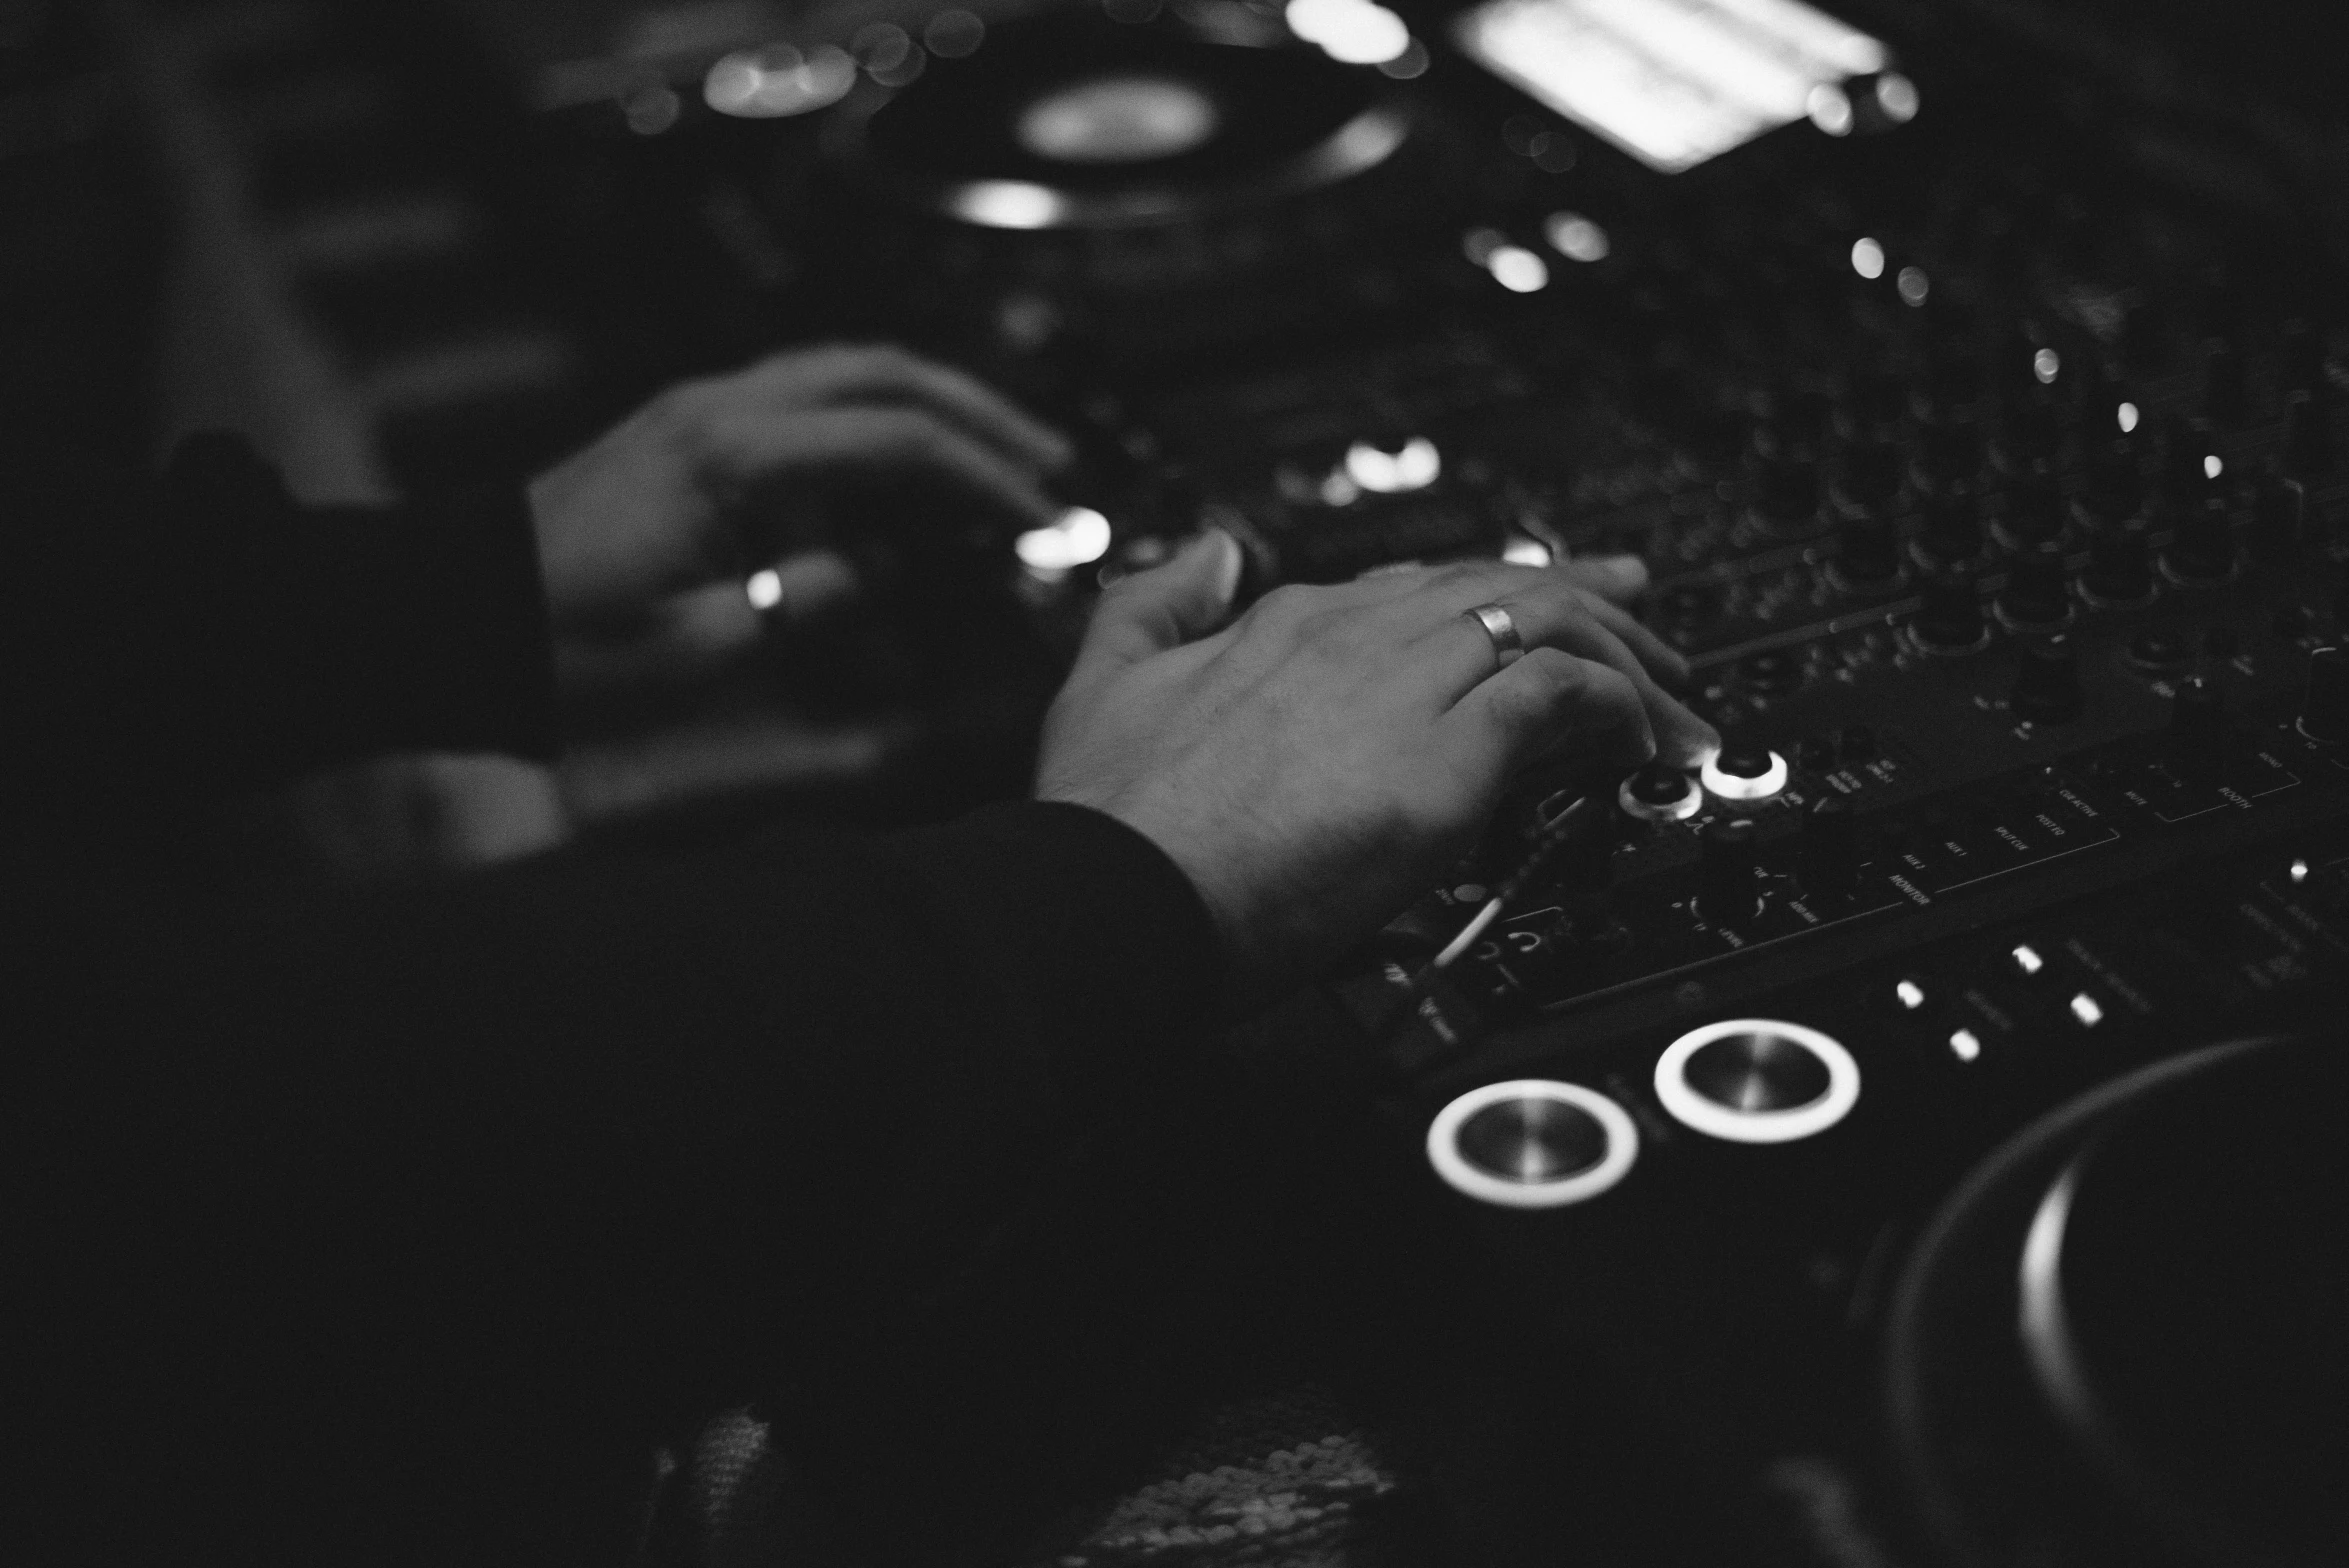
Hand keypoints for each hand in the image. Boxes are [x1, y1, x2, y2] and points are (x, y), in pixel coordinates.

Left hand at [529, 343, 1071, 696]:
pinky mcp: (691, 428)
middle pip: (885, 375)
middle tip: (1054, 469)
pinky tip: (912, 470)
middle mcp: (722, 408)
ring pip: (848, 372)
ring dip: (934, 407)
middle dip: (981, 417)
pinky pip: (807, 399)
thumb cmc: (568, 652)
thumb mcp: (701, 651)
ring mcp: (703, 407)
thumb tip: (892, 569)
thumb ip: (810, 602)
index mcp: (731, 456)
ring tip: (1002, 458)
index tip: (1044, 525)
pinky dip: (876, 419)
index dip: (986, 480)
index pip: (897, 441)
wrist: (455, 618)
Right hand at [1036, 536, 1717, 1007]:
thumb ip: (1153, 603)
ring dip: (1620, 658)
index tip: (1525, 609)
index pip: (1416, 587)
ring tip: (1668, 698)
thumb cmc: (1107, 824)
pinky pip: (1561, 699)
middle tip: (1642, 621)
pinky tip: (1636, 741)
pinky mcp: (1442, 764)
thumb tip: (1203, 551)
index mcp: (1283, 624)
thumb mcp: (1100, 683)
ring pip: (1547, 627)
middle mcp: (1352, 639)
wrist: (1111, 899)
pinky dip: (1614, 708)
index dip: (1486, 594)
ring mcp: (1402, 694)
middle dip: (1586, 604)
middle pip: (1501, 590)